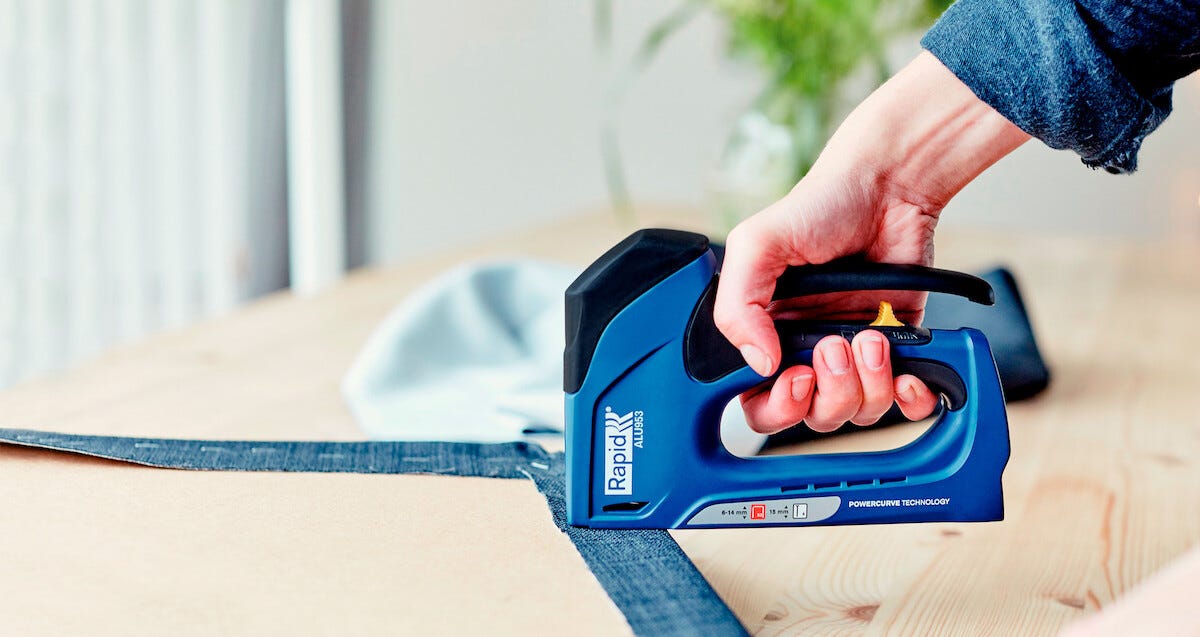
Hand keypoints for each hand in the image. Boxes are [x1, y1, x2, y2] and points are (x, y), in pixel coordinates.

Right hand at [714, 52, 1029, 433]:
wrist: (888, 189)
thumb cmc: (819, 208)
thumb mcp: (756, 244)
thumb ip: (738, 305)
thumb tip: (758, 362)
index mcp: (764, 335)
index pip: (757, 402)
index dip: (775, 406)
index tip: (793, 377)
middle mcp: (807, 352)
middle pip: (810, 417)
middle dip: (825, 396)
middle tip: (831, 350)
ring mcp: (853, 356)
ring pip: (856, 412)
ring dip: (867, 383)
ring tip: (871, 336)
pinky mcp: (899, 352)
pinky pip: (904, 403)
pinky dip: (910, 398)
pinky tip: (908, 375)